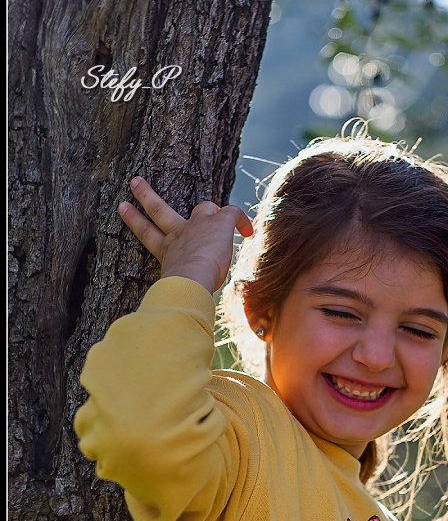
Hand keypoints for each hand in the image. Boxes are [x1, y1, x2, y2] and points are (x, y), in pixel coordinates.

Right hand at [119, 177, 252, 293]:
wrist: (189, 279)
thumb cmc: (179, 291)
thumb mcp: (170, 293)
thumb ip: (166, 301)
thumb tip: (161, 337)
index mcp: (167, 251)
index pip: (150, 236)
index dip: (137, 225)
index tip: (127, 215)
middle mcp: (179, 235)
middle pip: (159, 211)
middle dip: (145, 197)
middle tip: (134, 183)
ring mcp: (198, 226)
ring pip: (201, 205)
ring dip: (210, 205)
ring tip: (214, 198)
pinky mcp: (218, 223)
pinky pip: (233, 212)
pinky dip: (241, 220)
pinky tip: (247, 231)